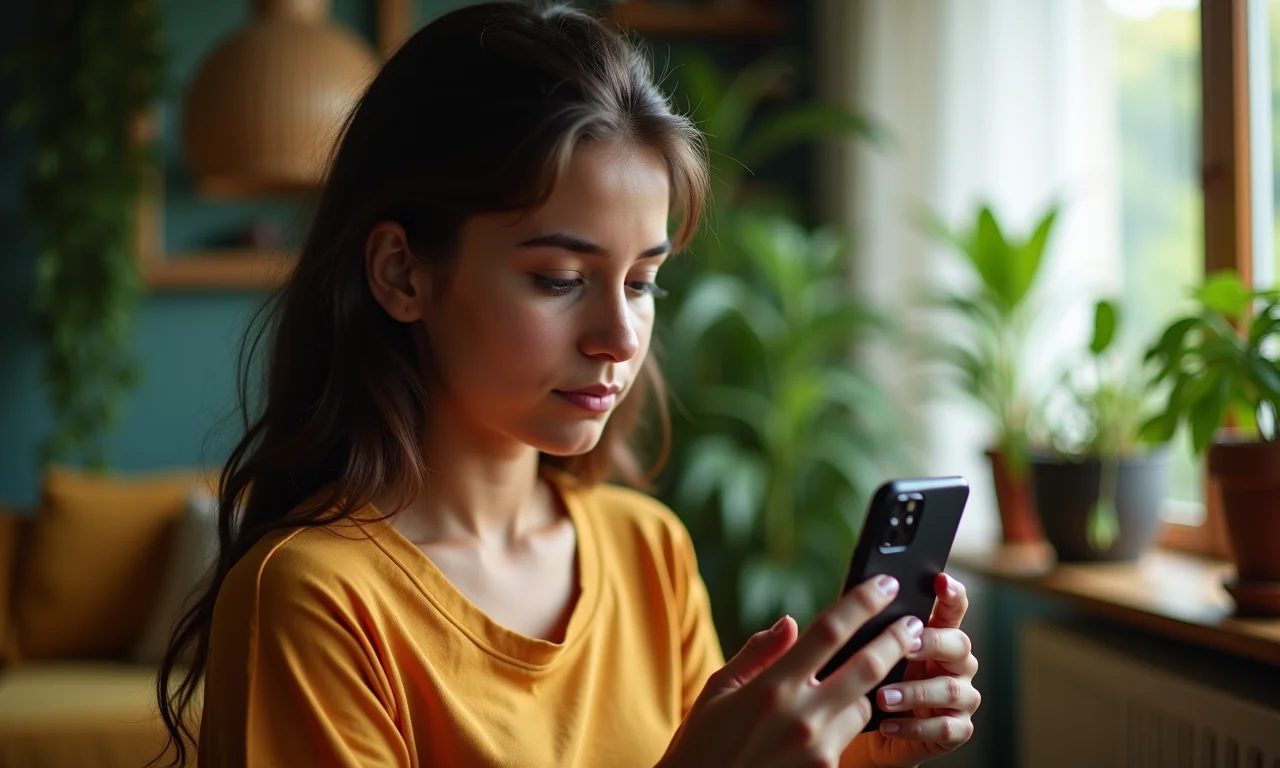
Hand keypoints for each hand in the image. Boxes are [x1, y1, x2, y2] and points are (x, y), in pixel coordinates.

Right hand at [659, 575, 922, 767]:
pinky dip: (844, 723)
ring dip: (863, 690)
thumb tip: (792, 624)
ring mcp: (819, 750)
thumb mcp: (717, 691)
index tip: (884, 585)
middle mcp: (801, 716)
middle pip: (867, 667)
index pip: (829, 632)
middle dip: (897, 640)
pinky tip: (824, 723)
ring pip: (864, 705)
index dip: (862, 603)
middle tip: (915, 624)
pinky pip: (849, 738)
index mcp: (772, 687)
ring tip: (848, 685)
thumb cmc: (703, 745)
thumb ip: (758, 653)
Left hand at [857, 574, 980, 767]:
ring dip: (915, 691)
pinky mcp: (957, 731)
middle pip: (959, 644)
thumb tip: (852, 603)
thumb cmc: (870, 684)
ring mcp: (961, 698)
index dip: (952, 594)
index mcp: (937, 636)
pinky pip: (944, 728)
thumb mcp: (868, 652)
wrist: (870, 735)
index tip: (940, 580)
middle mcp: (957, 664)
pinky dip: (914, 727)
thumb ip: (871, 630)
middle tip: (903, 646)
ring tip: (882, 697)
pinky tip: (888, 725)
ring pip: (951, 689)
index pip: (953, 609)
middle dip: (931, 643)